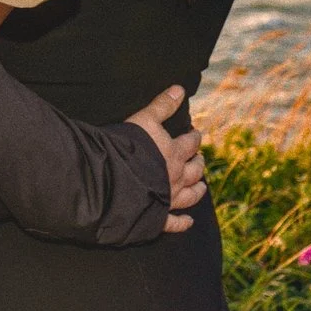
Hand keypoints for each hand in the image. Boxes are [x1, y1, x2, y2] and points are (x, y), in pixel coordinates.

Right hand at [124, 85, 205, 235]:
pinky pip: (174, 223)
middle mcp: (175, 177)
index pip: (190, 143)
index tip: (194, 134)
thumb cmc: (123, 149)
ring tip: (202, 186)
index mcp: (173, 153)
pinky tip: (189, 222)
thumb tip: (180, 88)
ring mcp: (168, 199)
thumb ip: (161, 105)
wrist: (108, 182)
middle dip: (198, 162)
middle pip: (195, 169)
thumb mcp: (142, 120)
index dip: (194, 137)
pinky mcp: (157, 218)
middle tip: (199, 158)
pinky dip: (183, 223)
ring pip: (191, 195)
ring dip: (198, 190)